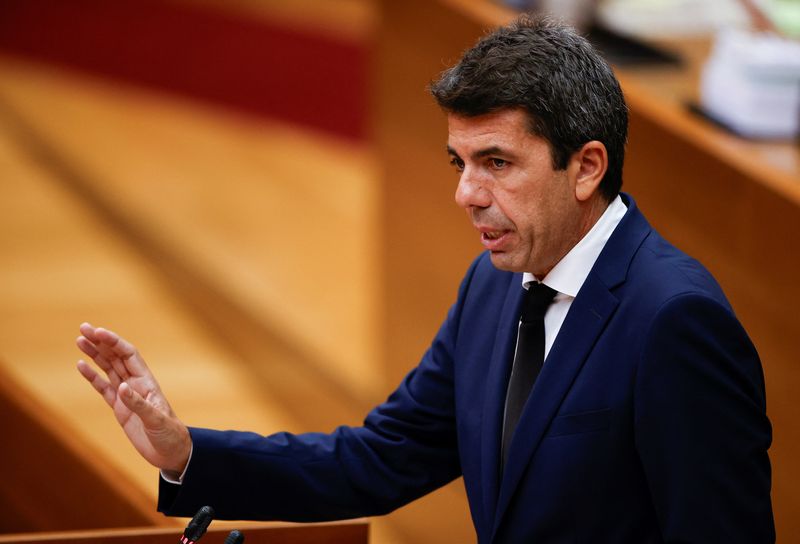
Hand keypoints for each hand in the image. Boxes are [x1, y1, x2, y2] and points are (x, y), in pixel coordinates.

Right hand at [76, 323, 191, 473]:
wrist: (171, 452)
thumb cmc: (169, 434)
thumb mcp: (156, 420)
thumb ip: (139, 404)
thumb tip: (121, 387)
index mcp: (147, 382)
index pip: (128, 355)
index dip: (114, 342)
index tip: (98, 332)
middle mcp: (136, 384)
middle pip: (116, 357)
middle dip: (101, 342)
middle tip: (83, 327)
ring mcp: (127, 395)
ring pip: (108, 369)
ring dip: (94, 354)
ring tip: (79, 340)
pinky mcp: (120, 408)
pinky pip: (103, 388)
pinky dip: (92, 377)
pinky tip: (81, 365)